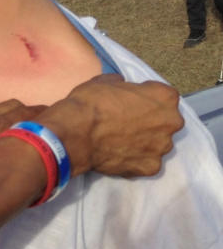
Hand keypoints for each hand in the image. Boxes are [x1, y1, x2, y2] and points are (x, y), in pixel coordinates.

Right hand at [40, 75, 181, 177]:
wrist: (76, 133)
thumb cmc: (90, 103)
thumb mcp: (105, 81)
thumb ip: (123, 85)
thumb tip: (123, 87)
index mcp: (164, 97)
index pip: (164, 95)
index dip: (145, 98)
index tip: (131, 101)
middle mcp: (171, 122)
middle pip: (165, 121)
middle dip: (151, 121)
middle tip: (127, 121)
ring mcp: (162, 147)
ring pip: (157, 143)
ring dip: (144, 141)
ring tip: (121, 140)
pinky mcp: (151, 167)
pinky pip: (146, 162)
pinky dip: (135, 159)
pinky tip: (118, 153)